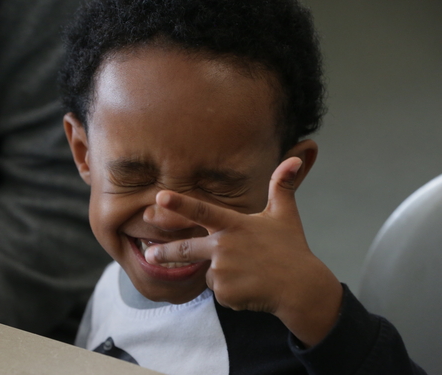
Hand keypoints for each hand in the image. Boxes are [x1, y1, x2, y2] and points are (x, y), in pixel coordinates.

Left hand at [144, 157, 342, 346]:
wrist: (302, 289)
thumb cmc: (292, 249)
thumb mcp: (285, 215)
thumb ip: (282, 186)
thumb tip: (294, 159)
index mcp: (234, 225)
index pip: (202, 211)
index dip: (179, 204)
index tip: (158, 197)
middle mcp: (224, 246)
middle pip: (185, 249)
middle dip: (164, 252)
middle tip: (150, 254)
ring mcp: (223, 271)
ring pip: (209, 272)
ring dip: (221, 273)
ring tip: (248, 272)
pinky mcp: (225, 293)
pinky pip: (219, 290)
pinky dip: (230, 290)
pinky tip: (250, 287)